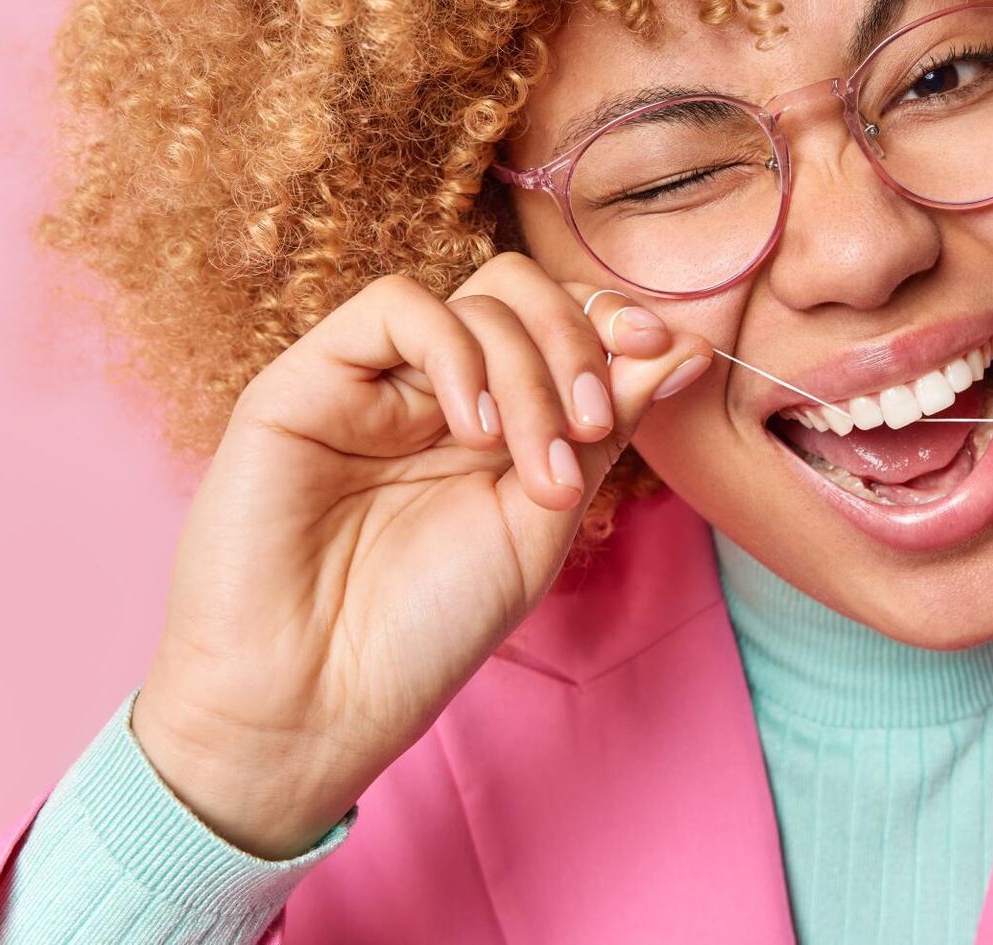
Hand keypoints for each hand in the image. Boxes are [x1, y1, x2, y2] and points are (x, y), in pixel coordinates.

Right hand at [132, 255, 710, 859]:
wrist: (313, 699)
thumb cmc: (425, 630)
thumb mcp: (543, 523)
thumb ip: (606, 432)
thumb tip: (686, 349)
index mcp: (492, 422)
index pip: (559, 323)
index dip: (612, 320)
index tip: (662, 349)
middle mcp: (432, 391)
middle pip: (520, 293)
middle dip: (578, 342)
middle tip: (592, 426)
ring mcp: (372, 382)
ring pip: (473, 301)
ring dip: (530, 371)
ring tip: (533, 465)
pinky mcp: (306, 379)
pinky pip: (396, 306)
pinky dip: (457, 352)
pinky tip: (472, 430)